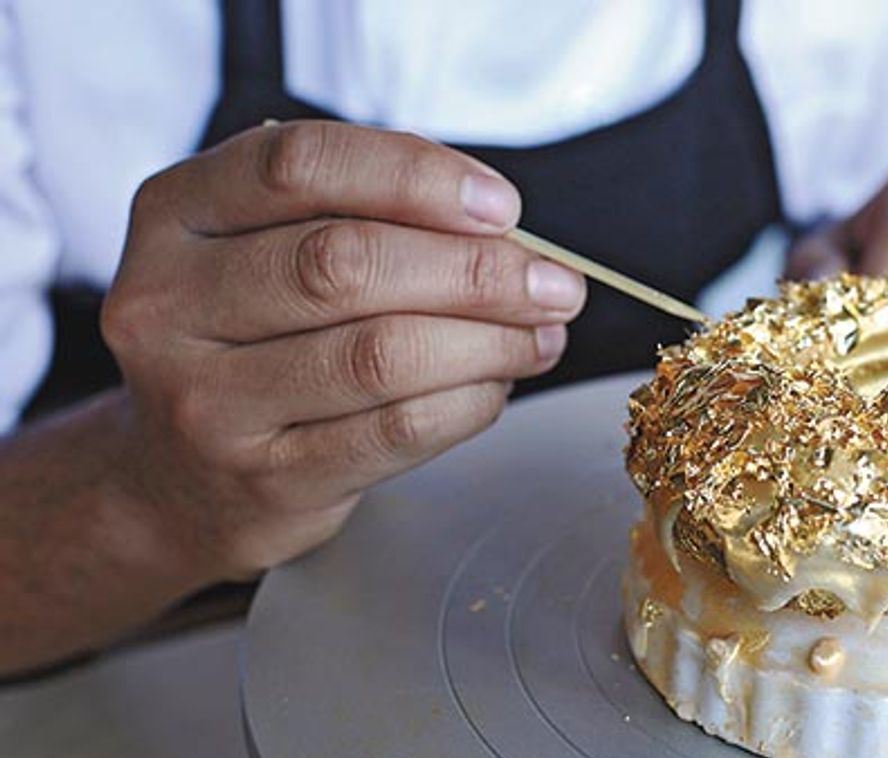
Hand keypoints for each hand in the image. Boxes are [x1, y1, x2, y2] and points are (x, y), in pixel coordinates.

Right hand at [101, 121, 586, 579]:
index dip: (416, 177)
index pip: (299, 166)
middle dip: (476, 271)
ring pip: (378, 353)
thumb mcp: (273, 249)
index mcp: (176, 215)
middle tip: (555, 284)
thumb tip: (505, 231)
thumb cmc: (256, 339)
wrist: (182, 480)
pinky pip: (395, 430)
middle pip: (344, 263)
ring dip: (489, 340)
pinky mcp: (263, 480)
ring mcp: (207, 401)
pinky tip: (498, 384)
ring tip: (543, 334)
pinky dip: (469, 402)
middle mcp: (169, 304)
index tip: (502, 207)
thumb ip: (365, 216)